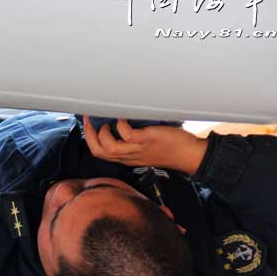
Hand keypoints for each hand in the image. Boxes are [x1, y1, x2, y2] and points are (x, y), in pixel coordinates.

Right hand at [83, 115, 207, 174]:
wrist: (188, 155)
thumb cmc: (169, 148)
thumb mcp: (145, 148)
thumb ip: (132, 139)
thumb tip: (121, 121)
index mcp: (126, 157)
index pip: (99, 153)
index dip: (90, 139)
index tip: (88, 125)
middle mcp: (128, 156)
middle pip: (99, 151)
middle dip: (90, 136)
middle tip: (88, 120)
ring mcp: (137, 149)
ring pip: (109, 148)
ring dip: (102, 133)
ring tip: (106, 121)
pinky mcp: (146, 140)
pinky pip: (127, 135)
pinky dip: (121, 125)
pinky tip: (123, 118)